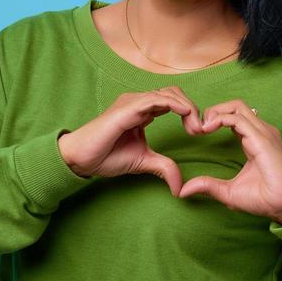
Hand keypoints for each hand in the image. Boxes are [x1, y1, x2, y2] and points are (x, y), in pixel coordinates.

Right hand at [57, 87, 206, 196]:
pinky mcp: (127, 108)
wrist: (81, 158)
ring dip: (187, 107)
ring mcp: (132, 102)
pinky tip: (185, 114)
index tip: (198, 132)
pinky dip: (174, 104)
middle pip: (174, 93)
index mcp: (142, 111)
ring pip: (168, 93)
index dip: (189, 113)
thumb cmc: (106, 156)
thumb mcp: (143, 162)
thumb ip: (163, 168)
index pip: (172, 101)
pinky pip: (156, 99)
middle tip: (200, 130)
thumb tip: (179, 187)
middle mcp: (138, 102)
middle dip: (192, 109)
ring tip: (194, 128)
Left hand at [177, 100, 281, 223]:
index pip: (234, 117)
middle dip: (214, 110)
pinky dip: (220, 119)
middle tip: (199, 127)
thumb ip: (208, 186)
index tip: (199, 133)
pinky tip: (208, 129)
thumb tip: (183, 191)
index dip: (215, 119)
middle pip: (235, 105)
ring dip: (216, 112)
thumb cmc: (264, 199)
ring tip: (203, 127)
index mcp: (254, 140)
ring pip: (237, 106)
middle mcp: (260, 132)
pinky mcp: (262, 138)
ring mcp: (263, 132)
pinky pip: (238, 118)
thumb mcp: (228, 192)